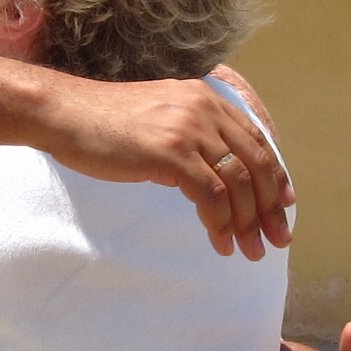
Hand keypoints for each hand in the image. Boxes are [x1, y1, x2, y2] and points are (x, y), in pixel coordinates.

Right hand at [39, 73, 293, 258]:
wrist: (65, 114)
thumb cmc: (105, 124)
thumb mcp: (161, 121)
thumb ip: (191, 138)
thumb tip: (214, 178)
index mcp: (206, 99)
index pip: (257, 140)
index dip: (277, 175)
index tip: (285, 205)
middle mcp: (205, 109)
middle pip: (257, 163)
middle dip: (271, 207)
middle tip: (278, 239)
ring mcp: (189, 129)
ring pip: (239, 183)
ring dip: (248, 223)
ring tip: (250, 251)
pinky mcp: (171, 152)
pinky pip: (212, 195)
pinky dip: (221, 224)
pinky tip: (221, 243)